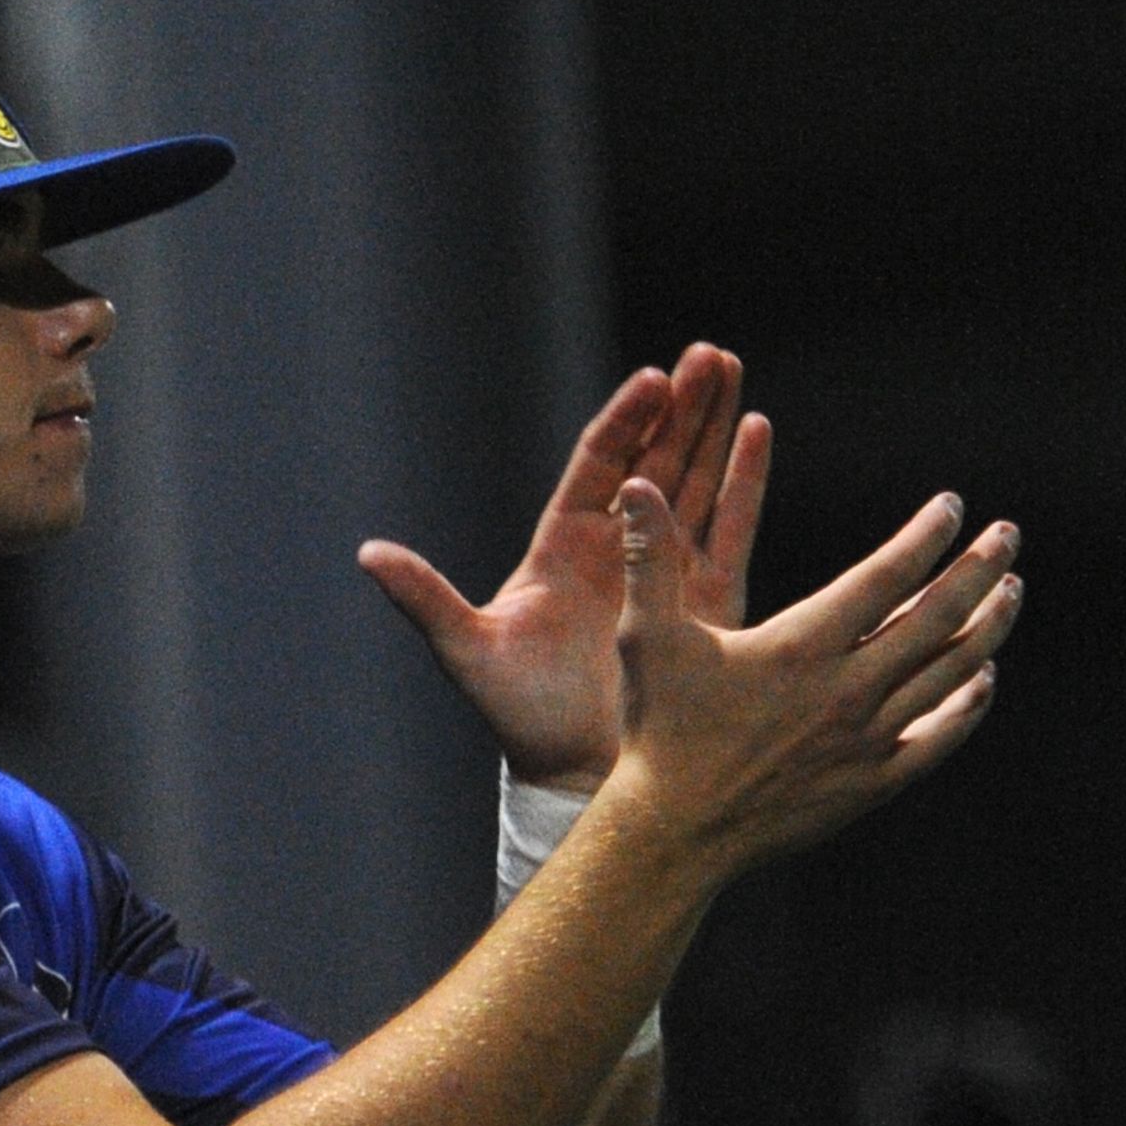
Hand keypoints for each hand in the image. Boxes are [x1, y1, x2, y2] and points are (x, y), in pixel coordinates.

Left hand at [357, 342, 767, 788]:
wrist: (575, 772)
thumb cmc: (519, 713)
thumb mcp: (468, 649)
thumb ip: (425, 599)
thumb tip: (368, 553)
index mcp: (563, 544)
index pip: (598, 463)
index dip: (625, 421)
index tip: (652, 379)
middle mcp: (617, 544)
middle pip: (653, 458)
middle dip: (680, 407)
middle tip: (708, 353)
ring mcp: (663, 567)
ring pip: (694, 480)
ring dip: (714, 425)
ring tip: (730, 367)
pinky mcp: (705, 598)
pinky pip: (731, 529)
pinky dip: (745, 482)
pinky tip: (758, 431)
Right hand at [605, 475, 1021, 885]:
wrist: (675, 830)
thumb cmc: (660, 729)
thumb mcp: (646, 638)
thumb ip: (650, 559)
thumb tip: (634, 485)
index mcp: (801, 646)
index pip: (886, 577)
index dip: (926, 538)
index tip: (952, 506)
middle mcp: (847, 690)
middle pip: (937, 618)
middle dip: (979, 569)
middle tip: (1007, 535)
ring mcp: (867, 739)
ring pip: (951, 674)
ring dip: (988, 627)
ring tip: (1009, 591)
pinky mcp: (872, 782)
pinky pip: (940, 738)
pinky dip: (969, 704)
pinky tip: (984, 678)